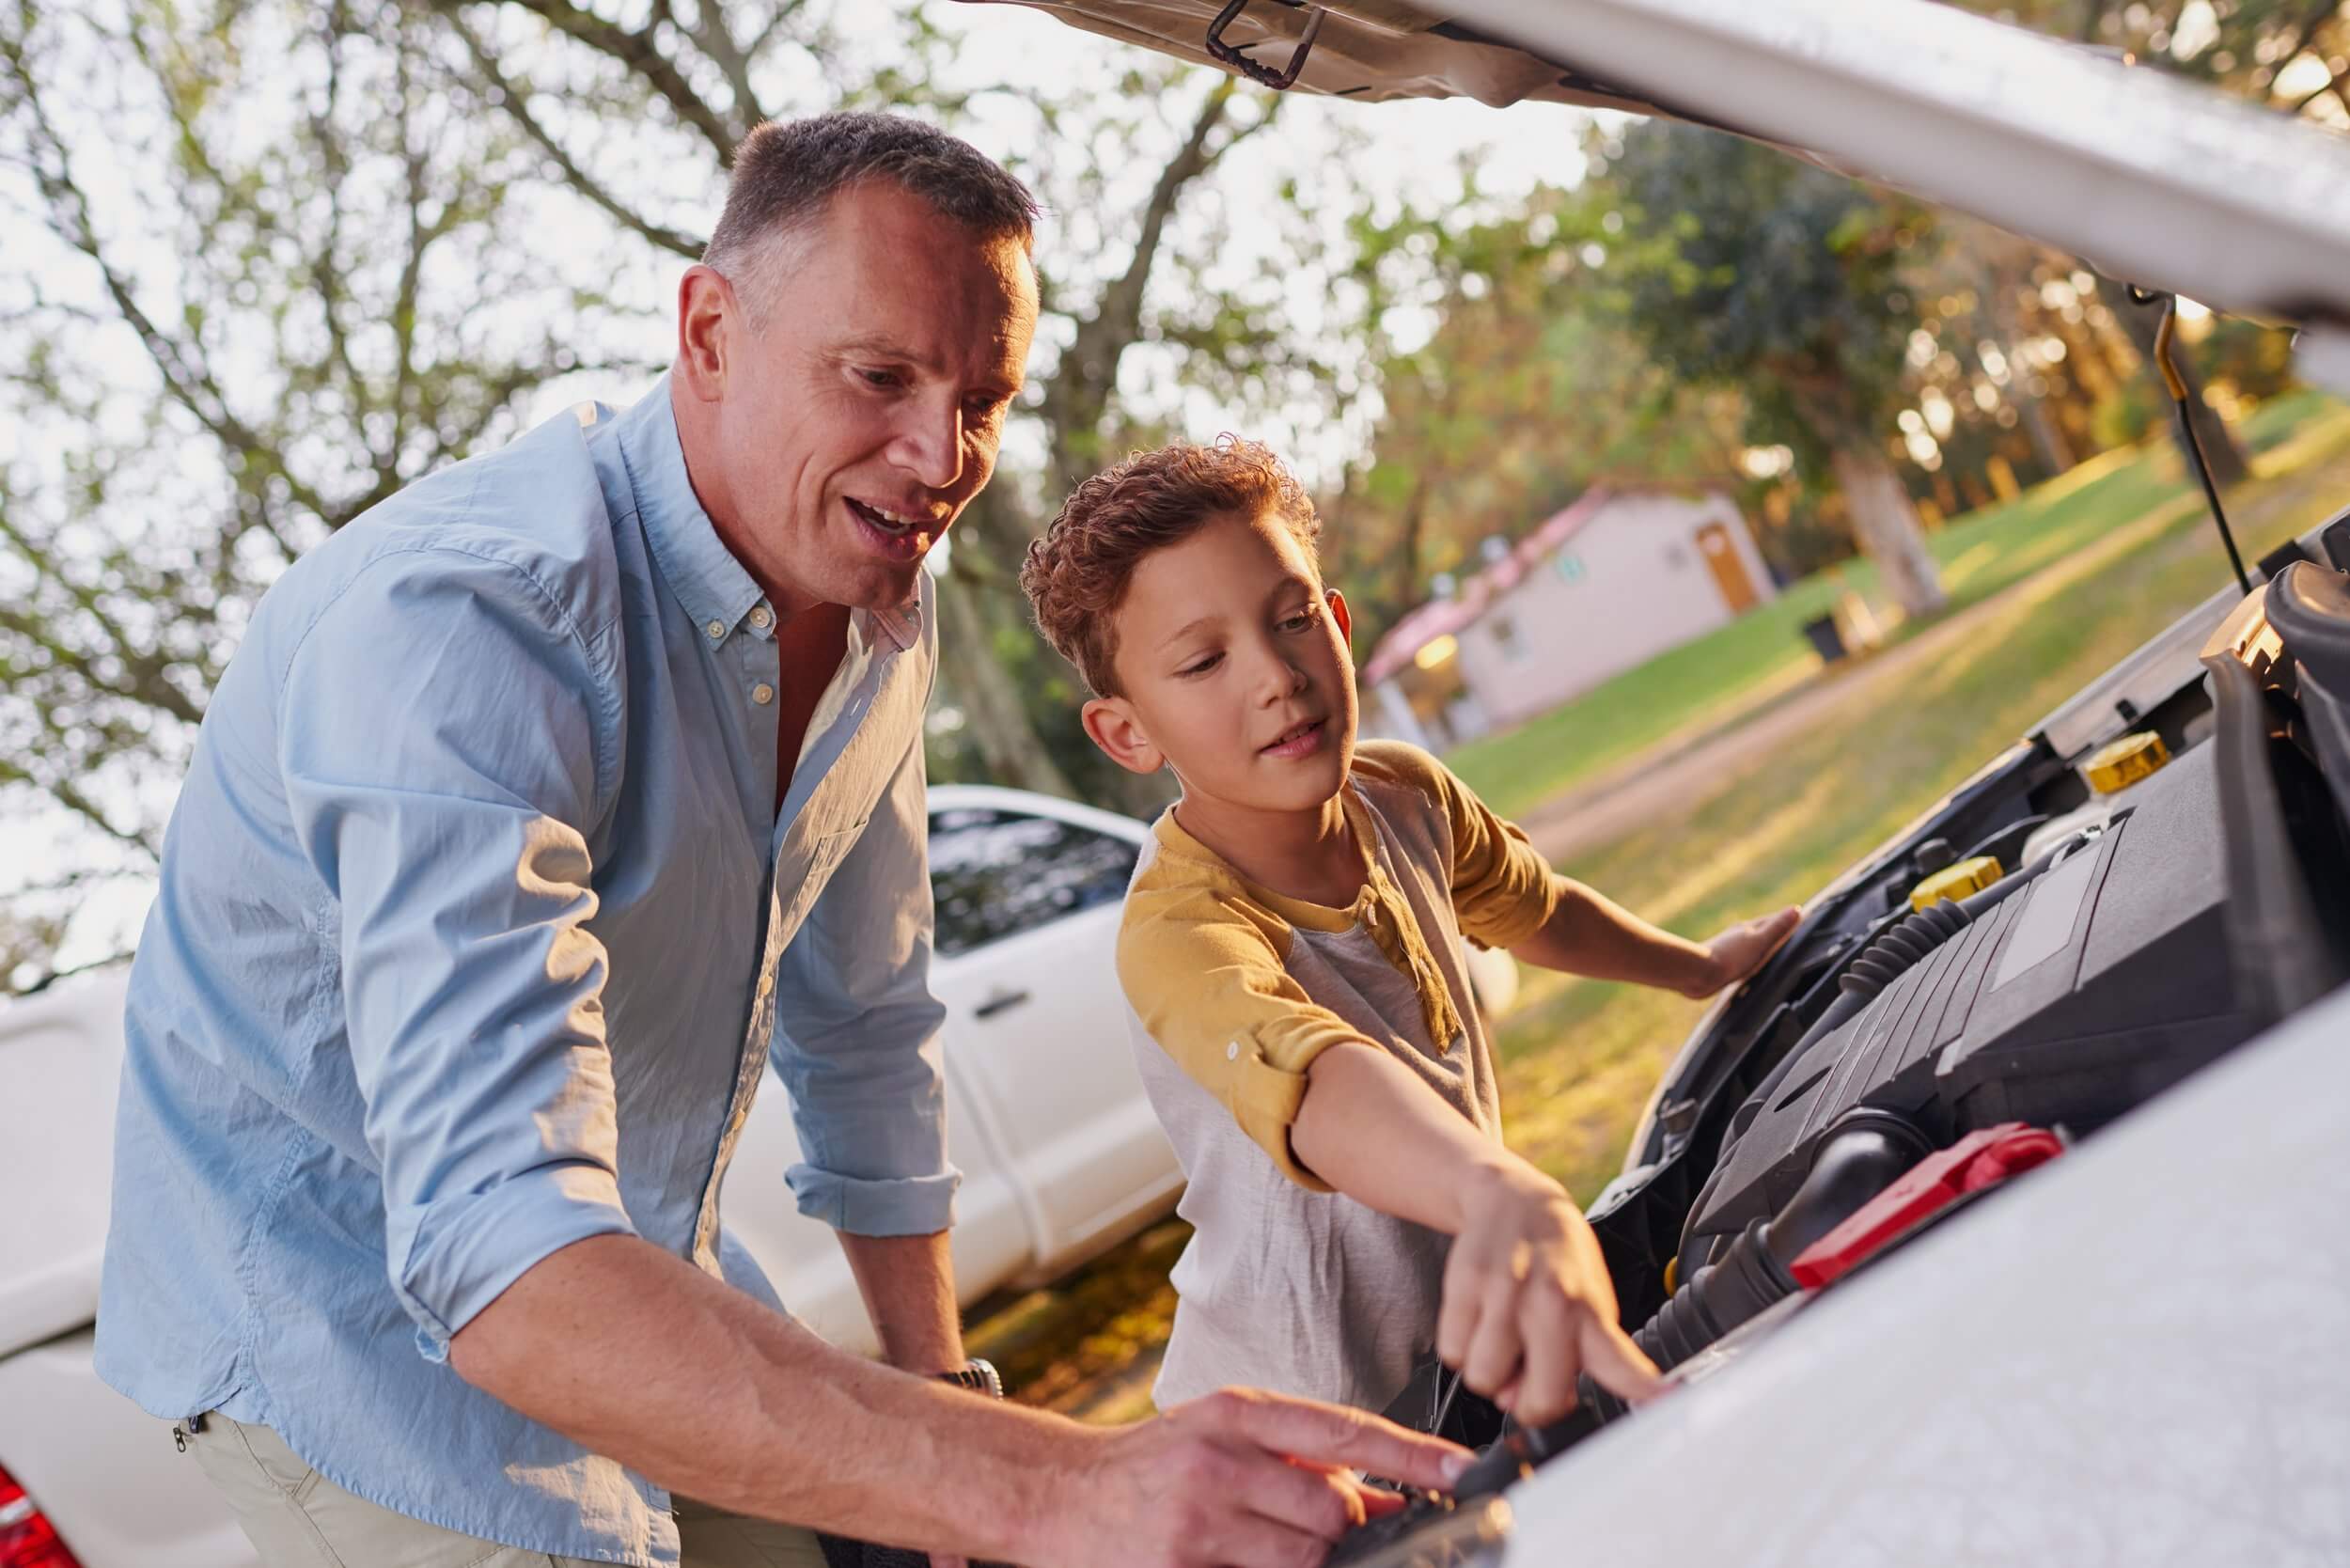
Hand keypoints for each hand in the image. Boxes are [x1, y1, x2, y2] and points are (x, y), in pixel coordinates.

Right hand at [1034, 1387, 1469, 1567]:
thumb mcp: (1224, 1435)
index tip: (1464, 1469)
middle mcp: (1219, 1461)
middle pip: (1335, 1510)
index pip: (1345, 1430)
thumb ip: (1300, 1457)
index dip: (1413, 1454)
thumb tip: (1390, 1495)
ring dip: (1313, 1560)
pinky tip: (1245, 1561)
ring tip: (1273, 1544)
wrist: (1059, 1495)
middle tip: (1327, 1529)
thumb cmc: (1153, 1464)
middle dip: (1348, 1528)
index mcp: (1237, 1414)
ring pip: (1307, 1558)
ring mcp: (1199, 1524)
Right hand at [1438, 1163, 1660, 1425]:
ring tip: (1501, 1337)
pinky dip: (1461, 1346)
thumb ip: (1569, 1359)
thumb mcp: (1588, 1303)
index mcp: (1590, 1313)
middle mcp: (1552, 1304)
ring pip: (1484, 1378)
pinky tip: (1479, 1320)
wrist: (1514, 1201)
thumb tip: (1517, 1400)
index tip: (1667, 1399)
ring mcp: (1506, 1293)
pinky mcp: (1465, 1284)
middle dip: (1526, 1400)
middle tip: (1526, 1369)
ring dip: (1488, 1369)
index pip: (1622, 1363)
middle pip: (1538, 1402)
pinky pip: (1453, 1351)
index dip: (1646, 1389)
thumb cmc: (1555, 1260)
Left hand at [1682, 905, 1800, 997]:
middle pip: (1759, 930)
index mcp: (1748, 929)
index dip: (1785, 918)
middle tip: (1784, 929)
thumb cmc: (1730, 957)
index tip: (1797, 914)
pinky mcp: (1720, 962)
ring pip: (1748, 943)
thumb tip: (1796, 909)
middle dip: (1771, 929)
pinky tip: (1744, 965)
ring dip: (1758, 944)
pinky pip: (1739, 958)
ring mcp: (1727, 948)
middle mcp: (1737, 935)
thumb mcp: (1760, 941)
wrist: (1699, 972)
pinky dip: (1747, 958)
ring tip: (1767, 946)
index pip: (1771, 920)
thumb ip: (1777, 927)